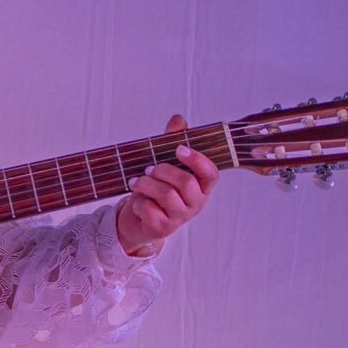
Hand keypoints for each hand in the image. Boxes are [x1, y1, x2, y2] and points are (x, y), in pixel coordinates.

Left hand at [114, 115, 218, 256]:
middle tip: (149, 169)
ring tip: (137, 182)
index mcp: (201, 187)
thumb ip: (171, 142)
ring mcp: (180, 218)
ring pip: (167, 195)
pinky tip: (138, 202)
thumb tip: (178, 119)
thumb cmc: (155, 190)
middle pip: (186, 182)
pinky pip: (150, 210)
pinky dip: (139, 203)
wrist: (137, 220)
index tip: (179, 148)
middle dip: (163, 170)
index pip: (211, 174)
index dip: (197, 160)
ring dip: (147, 184)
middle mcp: (195, 203)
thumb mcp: (163, 165)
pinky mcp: (162, 229)